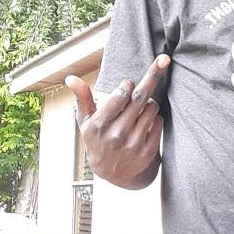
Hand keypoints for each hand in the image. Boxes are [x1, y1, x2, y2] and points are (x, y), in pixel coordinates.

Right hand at [65, 54, 170, 187]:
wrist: (112, 173)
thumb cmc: (98, 140)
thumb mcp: (86, 121)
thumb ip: (82, 98)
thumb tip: (71, 78)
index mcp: (100, 124)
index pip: (122, 94)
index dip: (127, 85)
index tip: (127, 85)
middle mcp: (116, 134)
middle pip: (141, 98)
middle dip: (152, 76)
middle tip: (162, 61)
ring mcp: (133, 143)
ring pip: (152, 108)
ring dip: (150, 101)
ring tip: (140, 108)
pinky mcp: (147, 150)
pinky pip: (159, 122)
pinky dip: (155, 117)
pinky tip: (145, 121)